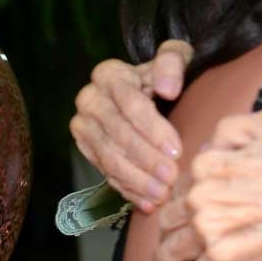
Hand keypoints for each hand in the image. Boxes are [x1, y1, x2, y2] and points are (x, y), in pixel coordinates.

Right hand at [70, 40, 192, 211]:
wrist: (146, 87)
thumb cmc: (166, 72)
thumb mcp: (175, 57)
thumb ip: (172, 62)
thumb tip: (168, 88)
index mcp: (109, 75)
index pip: (131, 104)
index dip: (154, 129)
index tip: (177, 150)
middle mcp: (90, 99)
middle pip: (118, 134)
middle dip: (146, 159)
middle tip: (172, 178)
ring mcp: (84, 126)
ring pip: (108, 157)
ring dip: (137, 179)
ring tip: (162, 194)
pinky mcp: (86, 148)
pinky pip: (105, 172)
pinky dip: (127, 189)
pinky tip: (146, 203)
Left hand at [154, 106, 261, 260]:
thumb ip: (237, 127)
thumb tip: (215, 143)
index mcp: (211, 162)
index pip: (187, 178)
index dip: (191, 189)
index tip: (194, 199)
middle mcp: (202, 195)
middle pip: (173, 214)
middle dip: (172, 223)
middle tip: (175, 232)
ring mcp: (209, 231)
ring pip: (173, 247)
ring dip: (167, 254)